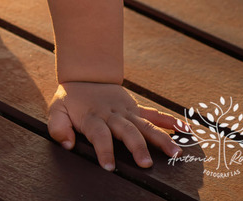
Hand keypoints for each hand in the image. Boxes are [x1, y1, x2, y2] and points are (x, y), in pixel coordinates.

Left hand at [48, 82, 181, 169]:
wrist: (85, 75)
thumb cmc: (71, 99)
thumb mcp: (57, 110)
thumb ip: (58, 127)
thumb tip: (66, 144)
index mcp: (93, 117)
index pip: (99, 135)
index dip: (104, 150)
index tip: (109, 167)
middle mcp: (112, 115)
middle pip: (127, 131)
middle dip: (137, 147)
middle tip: (145, 164)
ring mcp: (127, 111)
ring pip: (145, 124)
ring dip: (161, 138)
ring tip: (175, 153)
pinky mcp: (136, 108)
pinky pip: (154, 114)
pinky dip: (170, 121)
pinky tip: (185, 130)